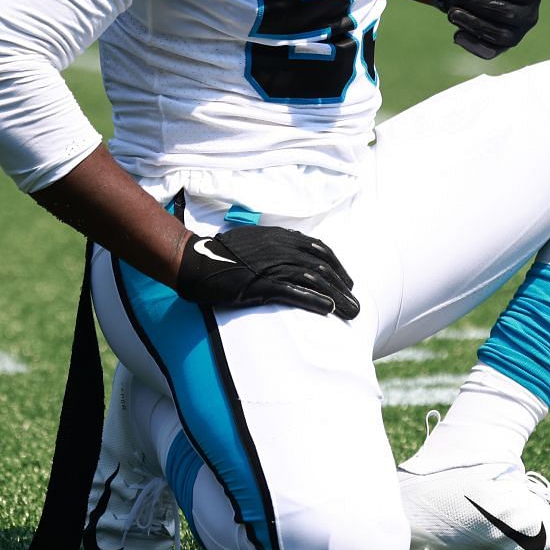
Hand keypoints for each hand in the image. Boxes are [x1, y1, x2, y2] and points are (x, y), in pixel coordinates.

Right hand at [175, 225, 359, 319]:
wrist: (195, 261)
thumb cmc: (222, 254)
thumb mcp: (254, 242)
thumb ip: (274, 246)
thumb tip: (292, 255)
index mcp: (280, 237)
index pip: (319, 249)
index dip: (337, 266)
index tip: (347, 282)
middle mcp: (279, 248)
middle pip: (321, 266)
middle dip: (342, 286)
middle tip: (355, 305)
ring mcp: (270, 266)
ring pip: (312, 279)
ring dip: (335, 296)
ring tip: (349, 312)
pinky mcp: (259, 284)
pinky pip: (292, 291)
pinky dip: (313, 300)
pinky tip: (327, 310)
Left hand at [435, 0, 541, 59]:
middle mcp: (529, 16)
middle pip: (507, 14)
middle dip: (478, 4)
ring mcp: (517, 35)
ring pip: (498, 34)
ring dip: (472, 24)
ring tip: (451, 13)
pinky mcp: (501, 49)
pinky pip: (490, 51)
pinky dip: (473, 44)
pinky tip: (456, 35)